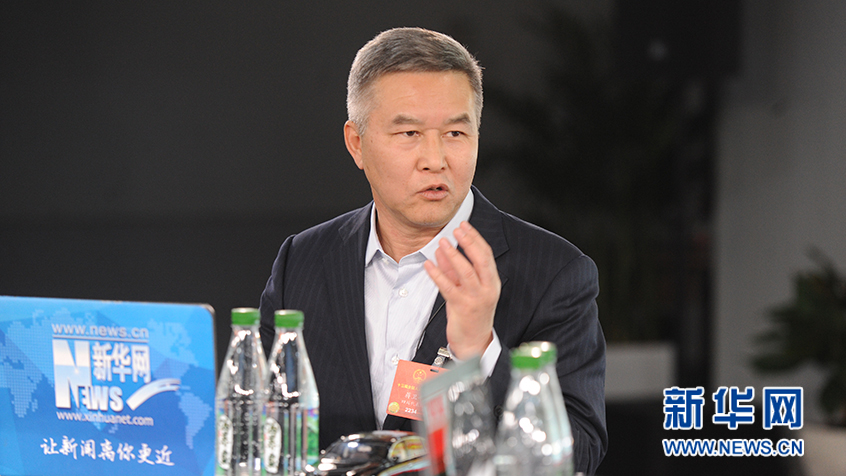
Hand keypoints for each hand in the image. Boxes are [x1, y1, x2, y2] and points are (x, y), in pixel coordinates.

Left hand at [423, 221, 499, 359]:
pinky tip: (429, 265)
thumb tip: (444, 250)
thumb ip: (454, 270)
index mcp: (492, 282)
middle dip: (468, 242)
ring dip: (453, 254)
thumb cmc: (471, 314)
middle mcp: (487, 288)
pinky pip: (448, 287)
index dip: (475, 238)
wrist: (474, 342)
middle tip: (456, 229)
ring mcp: (476, 298)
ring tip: (442, 242)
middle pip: (480, 260)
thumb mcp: (466, 289)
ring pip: (465, 271)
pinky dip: (437, 274)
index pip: (486, 255)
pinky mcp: (462, 307)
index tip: (464, 226)